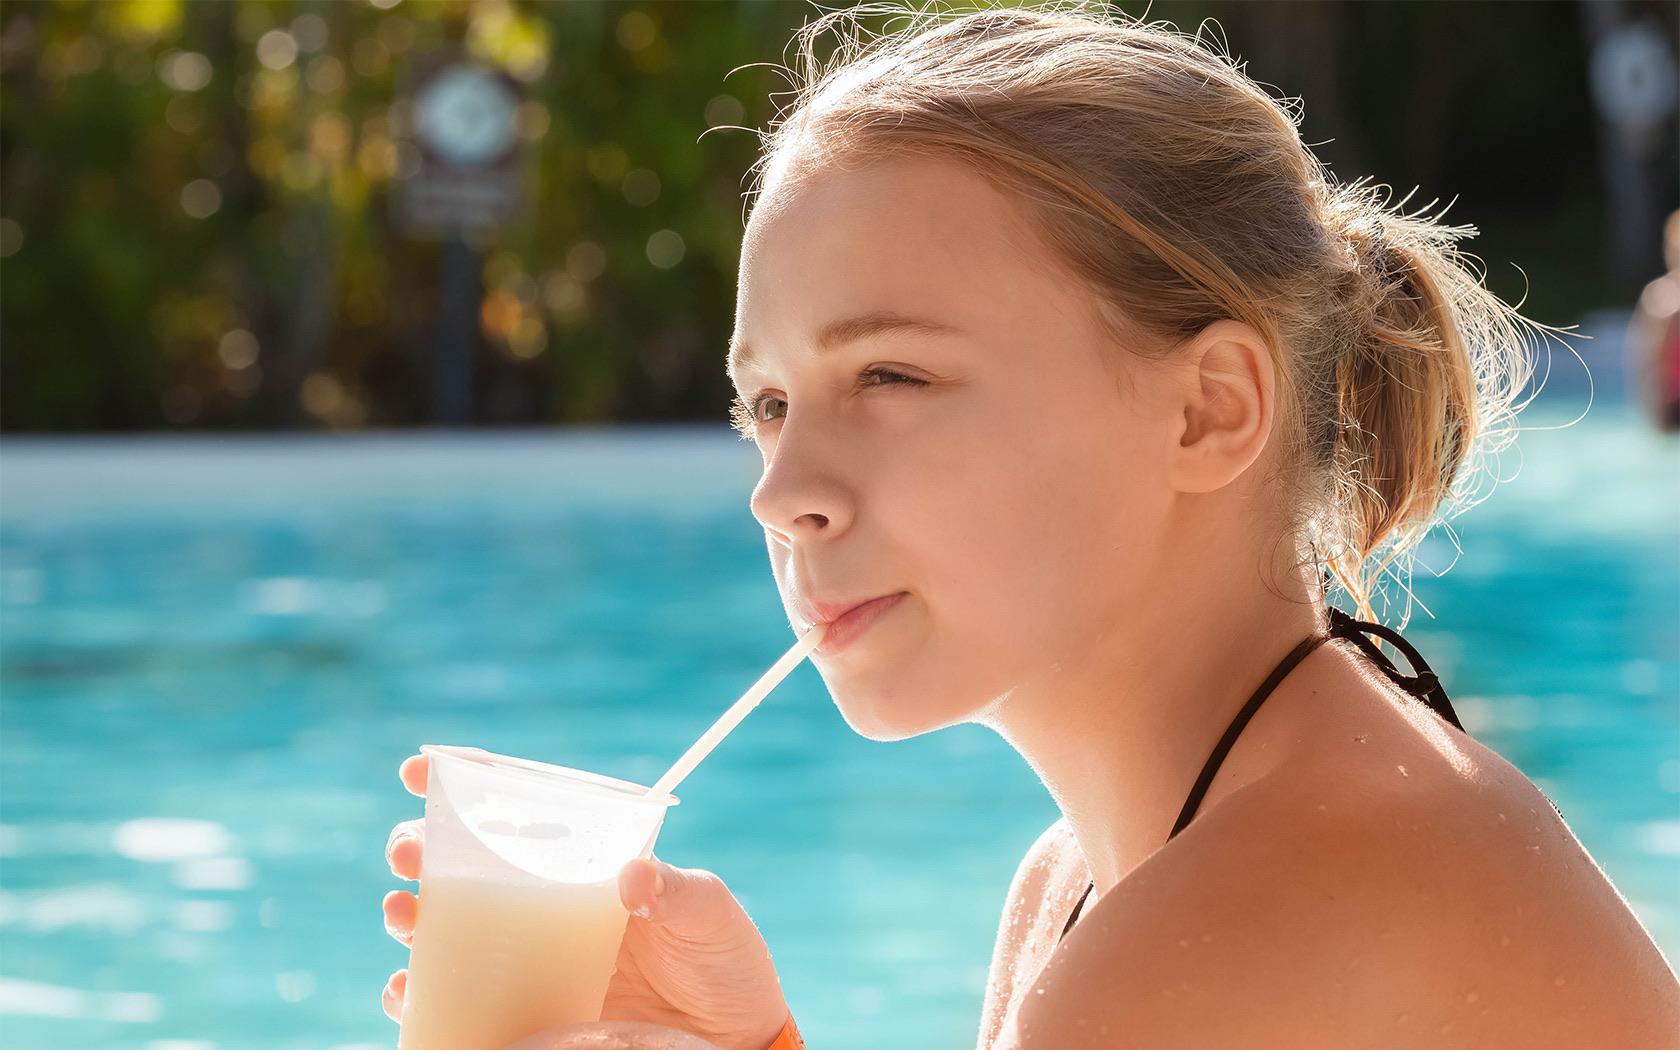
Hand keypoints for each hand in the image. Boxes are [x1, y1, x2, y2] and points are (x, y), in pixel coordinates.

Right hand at [382, 755, 791, 1049]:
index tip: (421, 770)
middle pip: (459, 863)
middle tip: (409, 852)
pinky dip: (418, 993)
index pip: (515, 808)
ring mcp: (527, 957)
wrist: (729, 1037)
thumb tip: (632, 877)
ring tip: (403, 913)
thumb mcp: (709, 912)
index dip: (462, 781)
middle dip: (418, 848)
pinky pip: (454, 999)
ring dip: (408, 917)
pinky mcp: (522, 1010)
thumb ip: (675, 891)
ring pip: (443, 929)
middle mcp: (544, 903)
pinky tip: (407, 988)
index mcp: (582, 860)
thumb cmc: (721, 958)